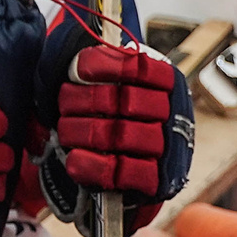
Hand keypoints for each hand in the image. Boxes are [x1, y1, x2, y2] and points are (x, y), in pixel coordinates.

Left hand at [39, 40, 195, 214]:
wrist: (119, 168)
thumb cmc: (105, 115)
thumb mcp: (98, 82)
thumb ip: (89, 65)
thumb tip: (76, 55)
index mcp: (163, 81)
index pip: (141, 67)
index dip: (108, 66)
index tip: (80, 72)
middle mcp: (172, 112)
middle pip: (125, 101)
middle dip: (83, 103)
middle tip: (64, 108)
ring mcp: (168, 148)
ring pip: (121, 134)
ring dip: (81, 132)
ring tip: (66, 132)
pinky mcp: (157, 180)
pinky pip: (126, 172)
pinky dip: (93, 164)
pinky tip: (75, 158)